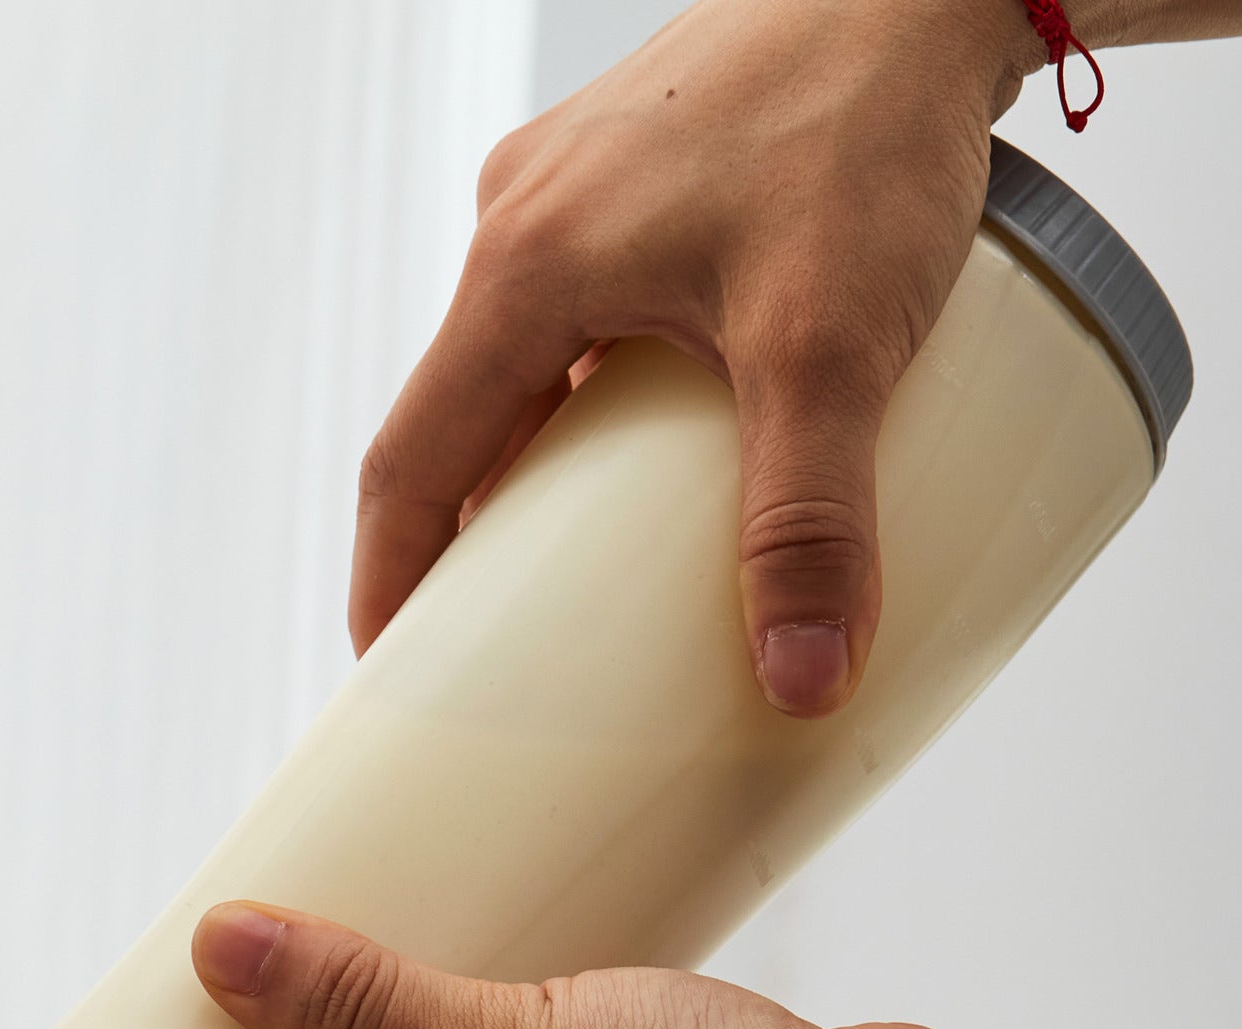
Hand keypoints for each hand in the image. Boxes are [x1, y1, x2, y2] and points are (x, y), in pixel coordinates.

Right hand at [349, 0, 1040, 714]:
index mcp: (523, 269)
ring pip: (522, 363)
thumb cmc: (862, 120)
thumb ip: (811, 520)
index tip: (392, 668)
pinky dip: (595, 396)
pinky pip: (581, 312)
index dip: (393, 578)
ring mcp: (577, 192)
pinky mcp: (639, 178)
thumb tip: (797, 682)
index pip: (412, 460)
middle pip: (460, 416)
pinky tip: (662, 435)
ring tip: (584, 555)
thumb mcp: (832, 344)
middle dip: (469, 535)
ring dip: (539, 464)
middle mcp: (525, 223)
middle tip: (497, 635)